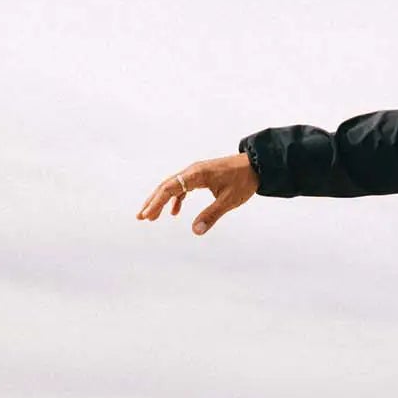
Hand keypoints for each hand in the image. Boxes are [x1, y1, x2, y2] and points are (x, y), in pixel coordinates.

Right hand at [136, 152, 258, 235]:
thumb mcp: (228, 200)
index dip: (156, 202)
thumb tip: (196, 231)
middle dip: (152, 202)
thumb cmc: (243, 181)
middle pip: (166, 186)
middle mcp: (192, 171)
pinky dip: (176, 199)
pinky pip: (183, 187)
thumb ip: (211, 215)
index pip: (170, 188)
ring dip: (161, 201)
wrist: (257, 165)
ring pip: (173, 186)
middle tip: (141, 217)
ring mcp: (196, 173)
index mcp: (196, 174)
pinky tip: (174, 212)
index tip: (147, 215)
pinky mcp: (201, 176)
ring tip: (152, 216)